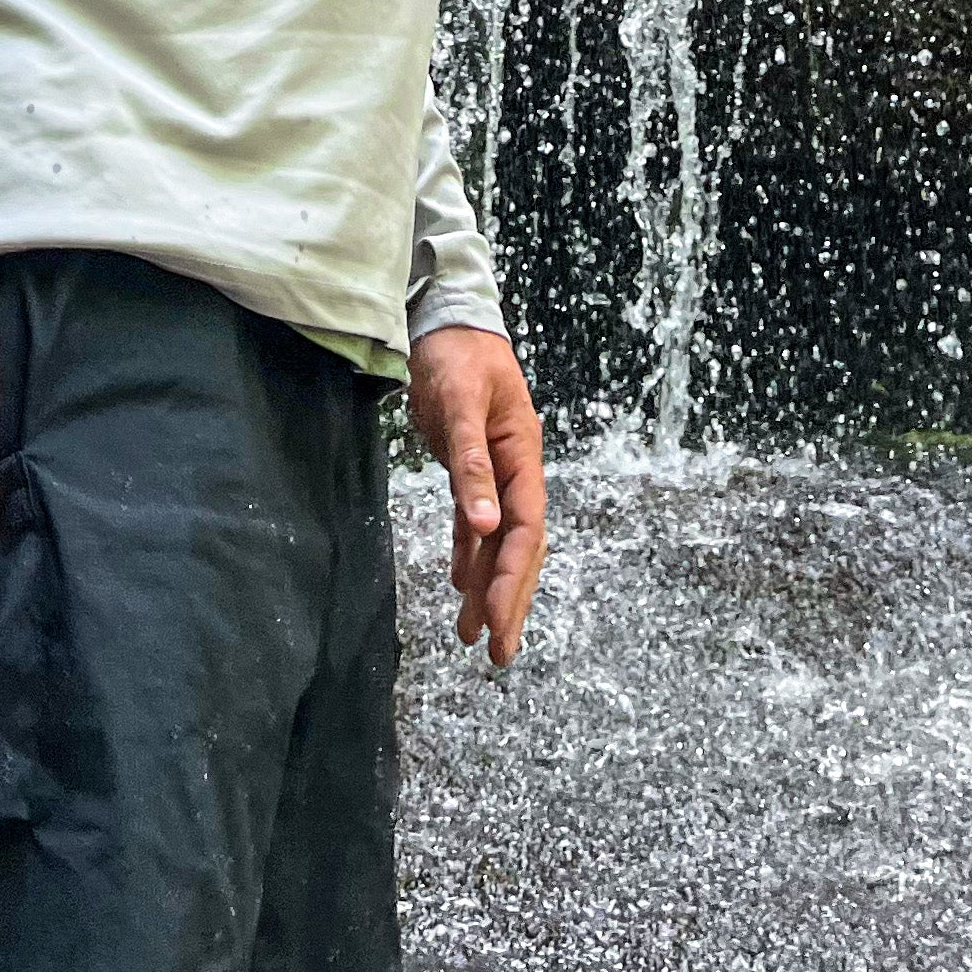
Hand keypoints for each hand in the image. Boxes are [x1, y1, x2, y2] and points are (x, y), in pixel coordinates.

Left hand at [407, 325, 545, 667]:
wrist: (446, 319)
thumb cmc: (458, 354)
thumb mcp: (462, 404)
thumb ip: (472, 464)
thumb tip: (485, 527)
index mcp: (523, 455)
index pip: (525, 530)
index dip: (514, 578)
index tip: (499, 621)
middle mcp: (514, 469)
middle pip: (519, 546)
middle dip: (510, 598)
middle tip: (498, 652)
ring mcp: (494, 471)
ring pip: (496, 542)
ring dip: (487, 586)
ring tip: (473, 636)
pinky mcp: (469, 468)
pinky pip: (473, 523)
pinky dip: (469, 556)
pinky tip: (460, 586)